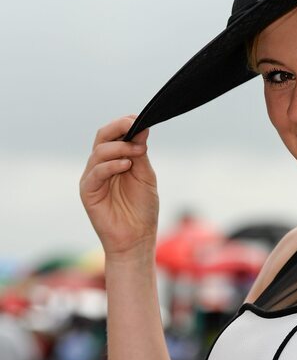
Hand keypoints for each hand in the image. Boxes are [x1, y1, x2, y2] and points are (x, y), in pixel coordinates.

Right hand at [79, 115, 158, 257]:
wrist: (136, 239)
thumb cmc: (142, 211)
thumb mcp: (146, 177)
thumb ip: (141, 155)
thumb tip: (141, 129)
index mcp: (115, 161)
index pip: (114, 135)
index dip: (125, 124)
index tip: (141, 119)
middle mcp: (101, 166)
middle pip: (102, 137)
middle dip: (118, 127)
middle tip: (134, 124)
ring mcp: (93, 178)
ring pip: (99, 152)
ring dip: (119, 147)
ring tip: (137, 151)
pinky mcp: (88, 191)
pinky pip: (96, 172)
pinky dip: (111, 165)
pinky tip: (127, 165)